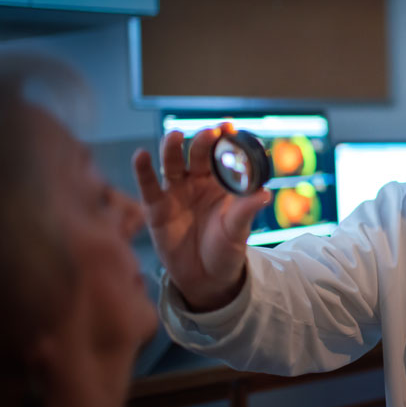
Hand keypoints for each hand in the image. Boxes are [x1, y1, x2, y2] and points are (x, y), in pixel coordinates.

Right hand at [132, 123, 270, 310]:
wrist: (205, 279)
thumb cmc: (226, 251)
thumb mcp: (238, 231)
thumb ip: (246, 210)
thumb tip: (265, 193)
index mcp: (221, 183)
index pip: (222, 156)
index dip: (225, 140)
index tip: (229, 127)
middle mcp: (197, 182)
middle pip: (197, 155)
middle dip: (202, 142)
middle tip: (209, 134)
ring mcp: (175, 192)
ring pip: (172, 163)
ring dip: (172, 148)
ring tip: (175, 136)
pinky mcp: (156, 207)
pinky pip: (149, 185)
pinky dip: (143, 170)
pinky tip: (141, 155)